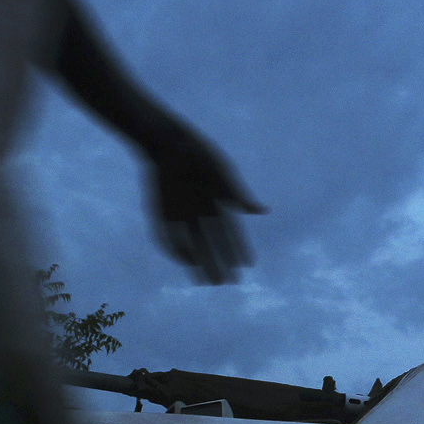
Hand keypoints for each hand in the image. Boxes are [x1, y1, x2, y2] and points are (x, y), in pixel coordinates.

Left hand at [140, 116, 264, 284]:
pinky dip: (176, 249)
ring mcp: (180, 214)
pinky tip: (184, 261)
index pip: (231, 231)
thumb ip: (237, 194)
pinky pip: (168, 236)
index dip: (239, 248)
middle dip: (219, 263)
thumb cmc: (198, 153)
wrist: (166, 140)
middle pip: (212, 244)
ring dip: (198, 263)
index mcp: (217, 202)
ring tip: (207, 282)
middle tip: (227, 283)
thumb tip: (262, 212)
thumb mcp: (222, 171)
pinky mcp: (161, 212)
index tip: (247, 266)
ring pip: (191, 245)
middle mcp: (199, 212)